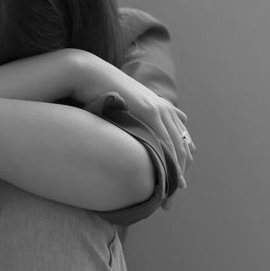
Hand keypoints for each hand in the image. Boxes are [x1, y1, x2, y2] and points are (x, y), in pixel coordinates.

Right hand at [72, 50, 193, 187]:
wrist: (88, 74)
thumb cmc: (99, 92)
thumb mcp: (120, 107)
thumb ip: (133, 118)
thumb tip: (133, 134)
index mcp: (159, 107)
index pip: (179, 140)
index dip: (180, 163)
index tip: (176, 184)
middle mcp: (163, 108)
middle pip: (181, 147)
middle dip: (179, 174)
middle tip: (173, 197)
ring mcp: (158, 108)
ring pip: (176, 148)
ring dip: (175, 174)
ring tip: (169, 196)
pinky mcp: (149, 110)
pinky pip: (164, 141)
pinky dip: (169, 162)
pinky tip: (167, 179)